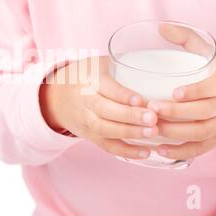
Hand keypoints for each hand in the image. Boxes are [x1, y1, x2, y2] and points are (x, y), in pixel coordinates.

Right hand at [40, 57, 157, 158]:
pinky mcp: (90, 136)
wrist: (57, 98)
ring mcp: (86, 121)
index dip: (122, 95)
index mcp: (89, 80)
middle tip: (153, 118)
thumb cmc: (86, 76)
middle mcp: (85, 102)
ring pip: (105, 130)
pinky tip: (146, 152)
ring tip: (153, 133)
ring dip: (130, 133)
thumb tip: (159, 65)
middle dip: (130, 117)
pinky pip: (106, 146)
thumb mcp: (98, 63)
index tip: (140, 99)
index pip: (105, 88)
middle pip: (105, 111)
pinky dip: (126, 151)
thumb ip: (122, 64)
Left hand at [147, 25, 215, 159]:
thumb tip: (161, 26)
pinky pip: (201, 148)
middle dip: (177, 112)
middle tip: (152, 109)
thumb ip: (188, 39)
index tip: (174, 92)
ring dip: (175, 132)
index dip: (196, 91)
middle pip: (204, 111)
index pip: (214, 86)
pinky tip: (160, 149)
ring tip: (152, 127)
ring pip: (201, 132)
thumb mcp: (213, 54)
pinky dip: (181, 151)